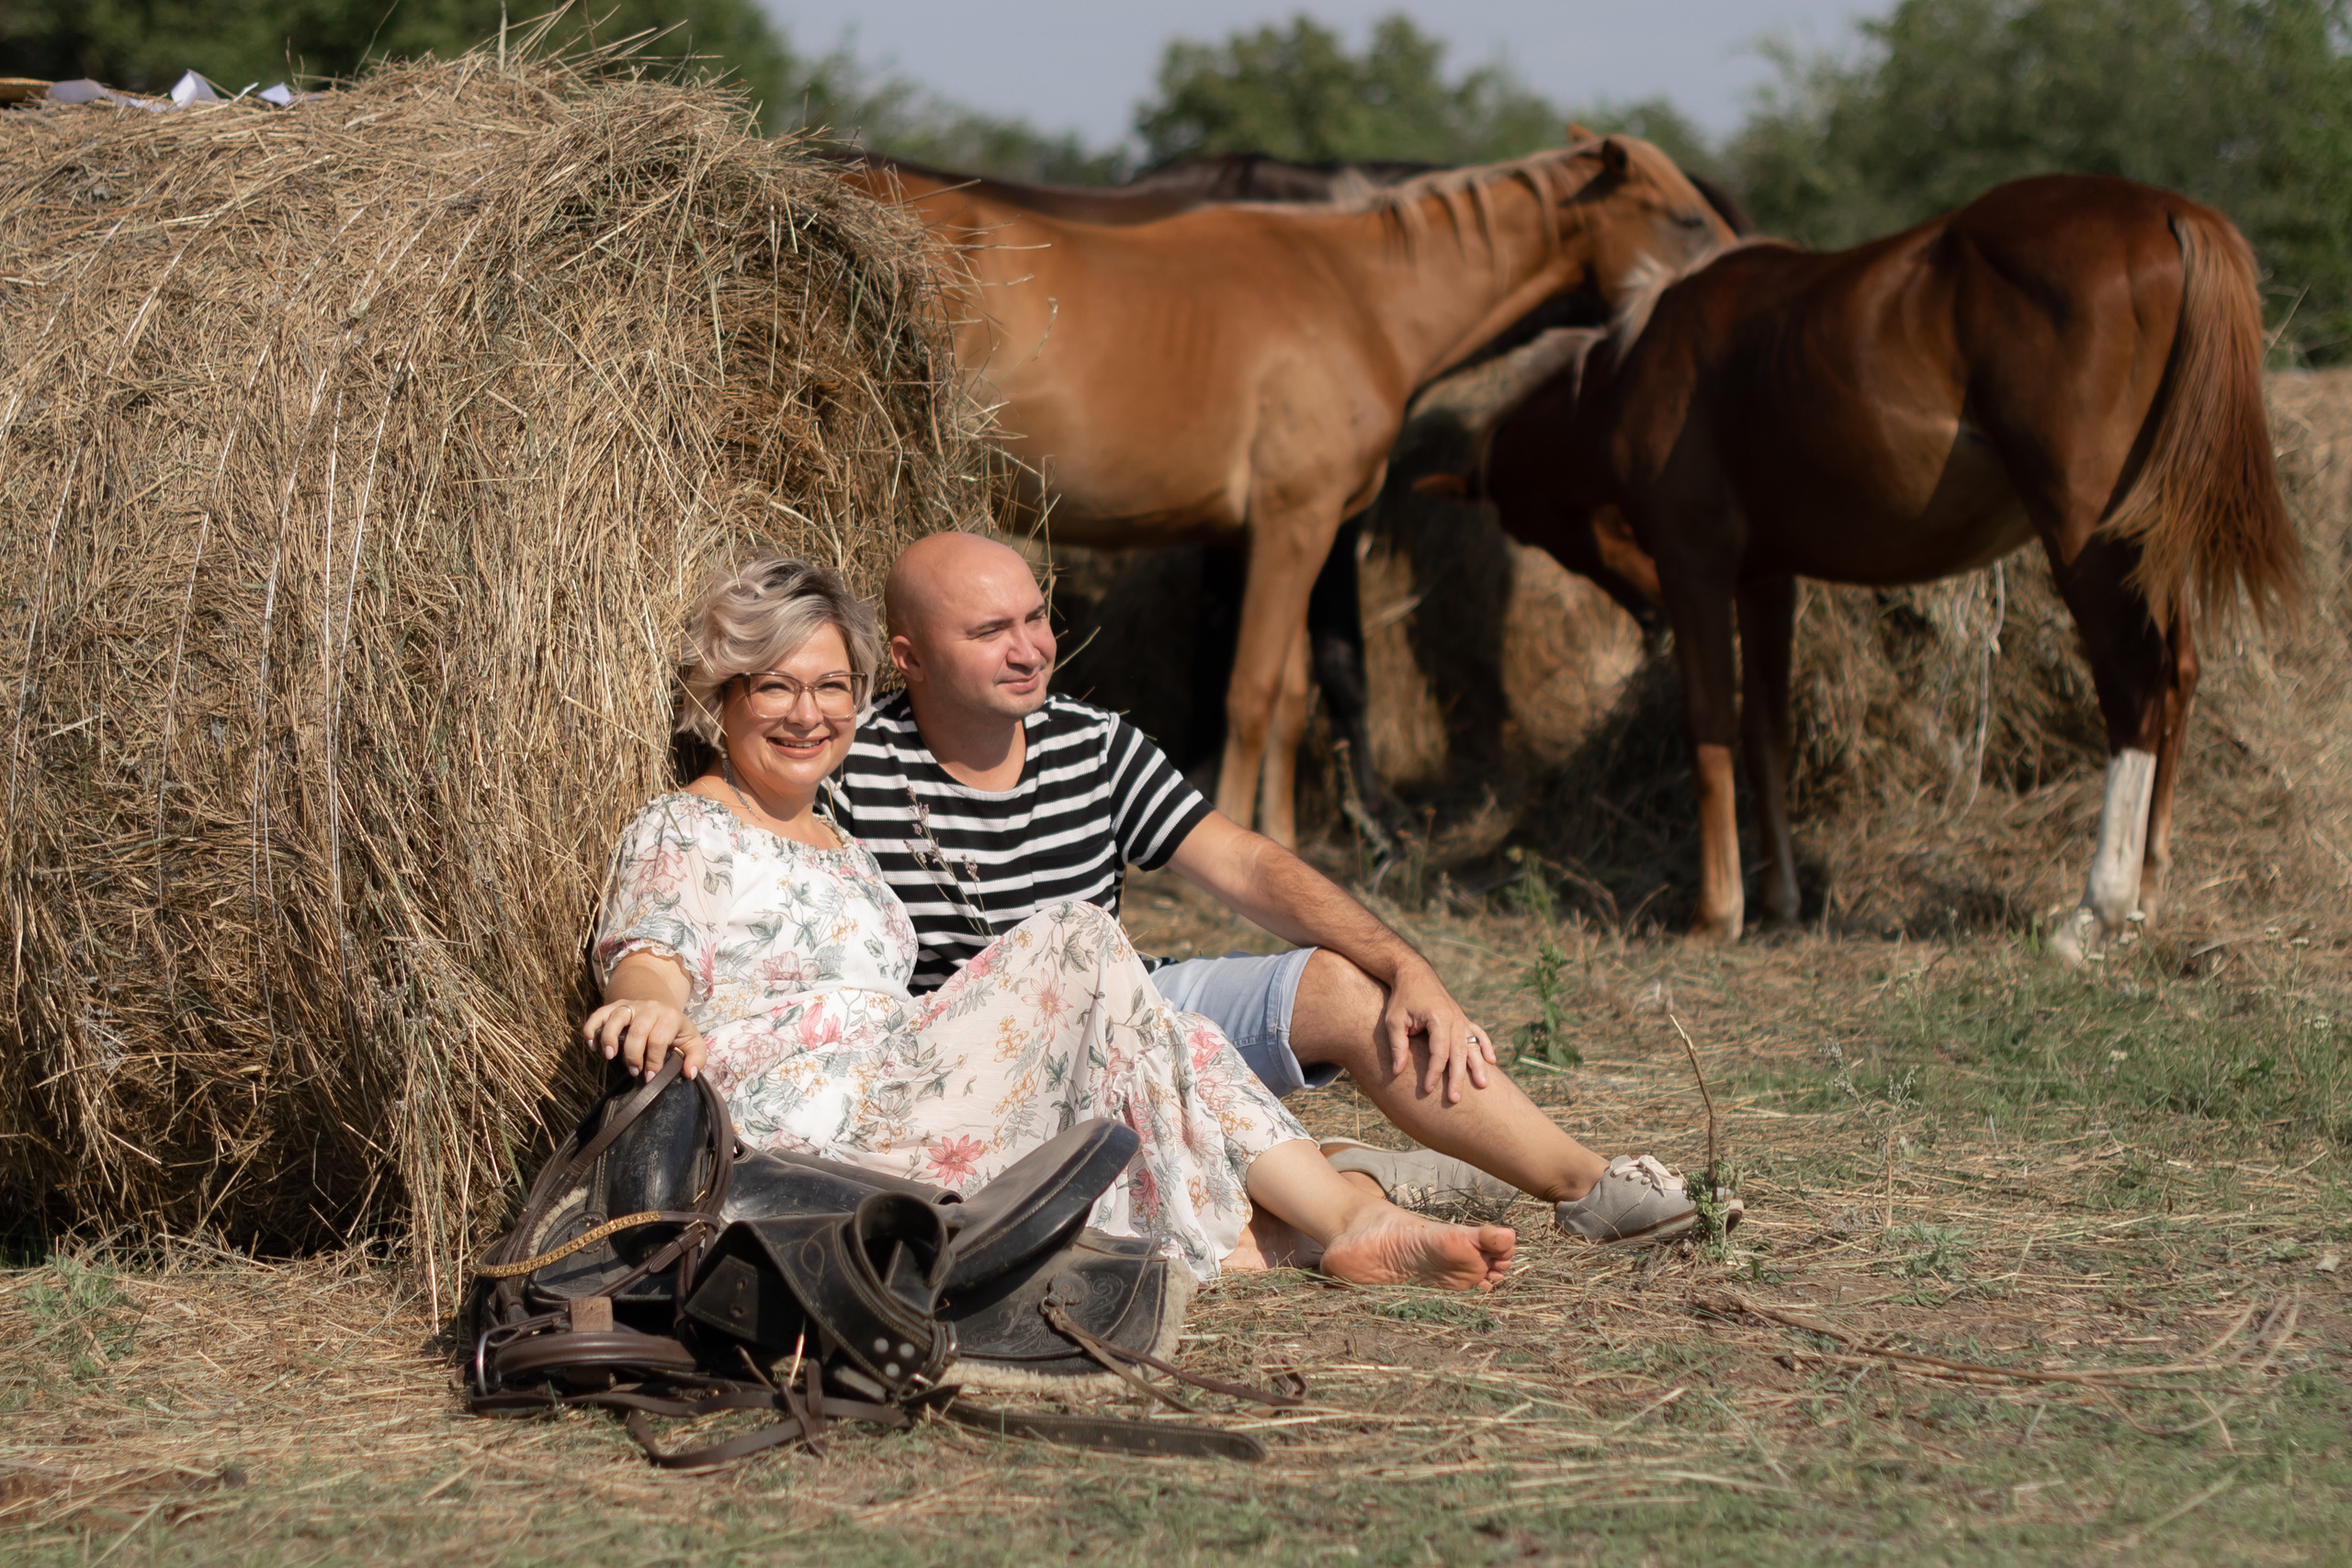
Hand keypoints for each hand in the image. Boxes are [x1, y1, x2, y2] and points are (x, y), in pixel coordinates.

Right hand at [583, 998, 706, 1080]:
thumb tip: (690, 1073)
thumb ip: (697, 1057)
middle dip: (633, 1055)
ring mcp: (631, 1005)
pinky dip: (592, 1028)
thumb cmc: (675, 1031)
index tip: (650, 1077)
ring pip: (617, 1017)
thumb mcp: (692, 1042)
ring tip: (609, 1057)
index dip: (653, 1061)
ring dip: (610, 1038)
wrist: (661, 1006)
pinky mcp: (614, 1006)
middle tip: (634, 1071)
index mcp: (670, 1016)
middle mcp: (650, 1007)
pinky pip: (599, 1014)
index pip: (659, 1039)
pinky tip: (592, 1045)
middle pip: (637, 1031)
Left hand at [1380, 958, 1493, 1104]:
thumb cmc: (1402, 998)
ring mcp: (1461, 1018)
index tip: (1427, 1090)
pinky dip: (1486, 1046)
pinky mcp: (1463, 1018)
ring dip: (1478, 1066)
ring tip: (1484, 1085)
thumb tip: (1396, 1072)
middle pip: (1459, 1053)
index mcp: (1439, 1018)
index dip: (1434, 1073)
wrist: (1414, 973)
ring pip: (1472, 1046)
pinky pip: (1478, 1033)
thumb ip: (1397, 1046)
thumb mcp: (1394, 1020)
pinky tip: (1492, 1061)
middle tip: (1455, 1099)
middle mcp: (1455, 1019)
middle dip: (1458, 1078)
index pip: (1439, 1052)